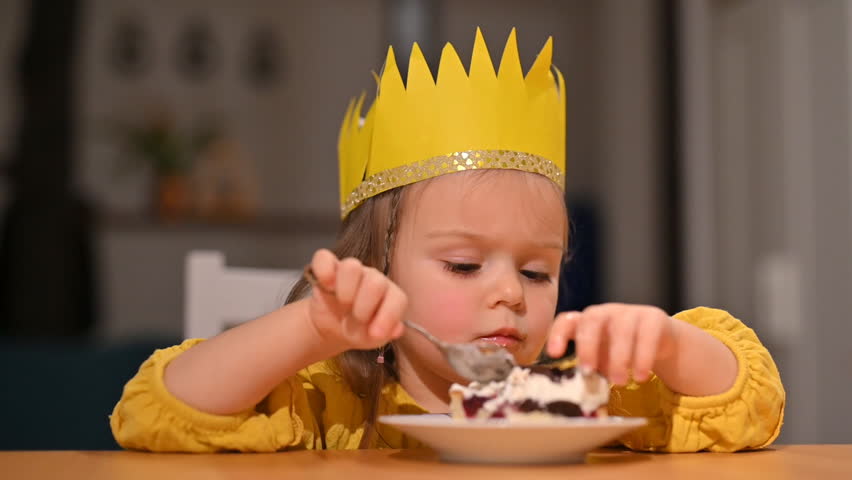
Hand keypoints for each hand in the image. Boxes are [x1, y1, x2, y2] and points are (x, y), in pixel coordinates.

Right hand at [307, 249, 406, 350]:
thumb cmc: (359, 330)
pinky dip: (324, 271)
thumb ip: (387, 333)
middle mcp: (374, 278)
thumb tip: (397, 329)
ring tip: (343, 304)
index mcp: (390, 295)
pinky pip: (324, 257)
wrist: (333, 327)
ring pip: (351, 266)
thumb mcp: (373, 338)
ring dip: (346, 290)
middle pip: (375, 282)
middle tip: (357, 318)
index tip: (374, 334)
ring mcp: (352, 270)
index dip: (388, 316)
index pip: (397, 298)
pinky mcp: (328, 267)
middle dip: (364, 307)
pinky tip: (326, 286)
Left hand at [546, 303, 676, 384]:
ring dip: (618, 358)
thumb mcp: (602, 361)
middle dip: (587, 346)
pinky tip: (641, 376)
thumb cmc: (621, 352)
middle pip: (592, 320)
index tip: (554, 354)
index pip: (567, 320)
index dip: (558, 334)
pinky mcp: (653, 318)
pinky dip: (643, 357)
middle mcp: (606, 312)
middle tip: (589, 372)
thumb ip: (591, 370)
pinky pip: (647, 335)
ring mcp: (630, 312)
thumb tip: (580, 393)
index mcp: (587, 322)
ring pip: (621, 329)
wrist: (659, 342)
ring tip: (619, 382)